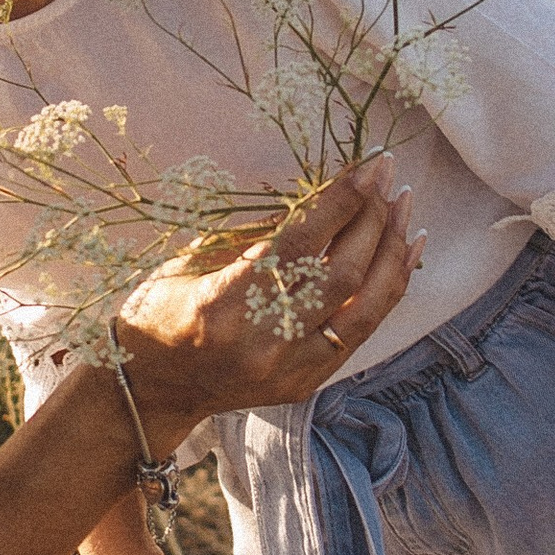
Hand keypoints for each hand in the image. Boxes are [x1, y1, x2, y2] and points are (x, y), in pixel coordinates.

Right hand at [115, 163, 419, 448]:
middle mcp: (261, 343)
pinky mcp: (305, 384)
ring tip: (404, 208)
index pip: (299, 245)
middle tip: (386, 177)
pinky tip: (404, 253)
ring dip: (392, 252)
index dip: (340, 202)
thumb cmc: (162, 310)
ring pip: (364, 307)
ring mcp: (288, 371)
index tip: (368, 166)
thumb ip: (259, 233)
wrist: (151, 387)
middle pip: (341, 275)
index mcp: (222, 305)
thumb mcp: (195, 259)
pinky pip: (362, 332)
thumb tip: (323, 195)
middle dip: (373, 219)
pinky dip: (388, 290)